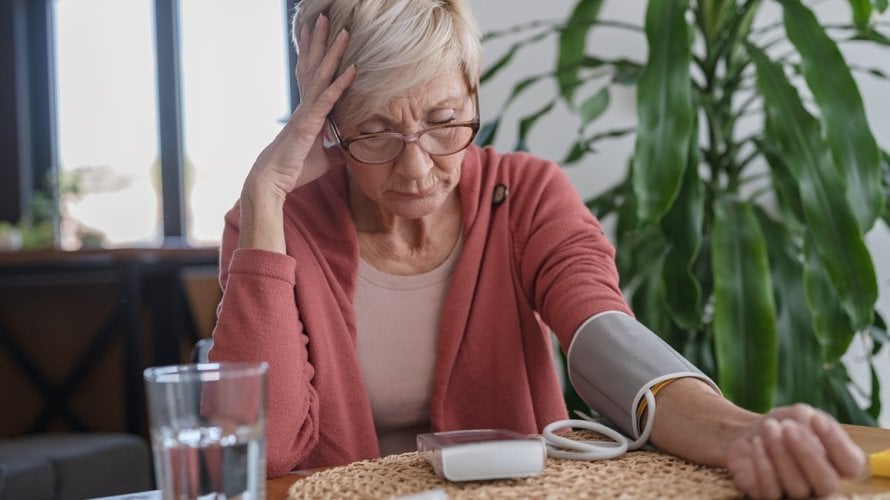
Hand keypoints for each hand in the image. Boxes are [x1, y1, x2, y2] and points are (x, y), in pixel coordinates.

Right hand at [239, 14, 355, 250]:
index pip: (314, 75)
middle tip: (326, 17)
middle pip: (315, 66)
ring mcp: (307, 112)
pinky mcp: (309, 123)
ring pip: (322, 75)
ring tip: (342, 29)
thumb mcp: (323, 158)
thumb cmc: (294, 169)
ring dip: (333, 52)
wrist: (273, 181)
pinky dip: (341, 83)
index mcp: (308, 110)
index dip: (317, 53)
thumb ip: (335, 150)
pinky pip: (328, 99)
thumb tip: (348, 151)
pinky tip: (353, 68)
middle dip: (321, 41)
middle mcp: (306, 105)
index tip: (319, 33)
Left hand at [724, 404, 865, 497]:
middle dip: (807, 452)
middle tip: (788, 427)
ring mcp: (797, 495)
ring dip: (781, 453)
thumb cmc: (781, 426)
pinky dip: (763, 464)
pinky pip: (770, 490)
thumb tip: (808, 422)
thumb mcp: (796, 415)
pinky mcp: (770, 497)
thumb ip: (807, 417)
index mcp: (838, 464)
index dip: (836, 442)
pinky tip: (757, 443)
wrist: (747, 435)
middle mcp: (822, 484)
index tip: (816, 418)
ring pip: (798, 486)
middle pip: (827, 483)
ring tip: (769, 427)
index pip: (851, 465)